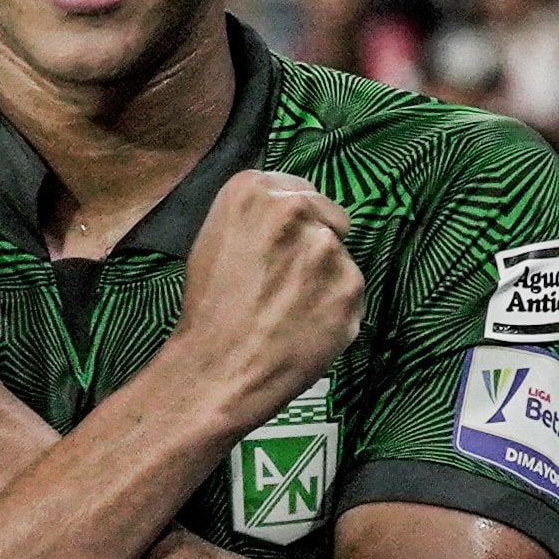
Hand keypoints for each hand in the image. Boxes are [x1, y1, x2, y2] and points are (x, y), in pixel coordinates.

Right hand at [168, 170, 364, 433]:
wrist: (218, 368)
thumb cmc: (207, 309)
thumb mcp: (212, 241)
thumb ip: (256, 218)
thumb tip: (290, 219)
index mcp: (252, 190)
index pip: (296, 190)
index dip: (291, 222)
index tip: (279, 245)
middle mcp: (296, 209)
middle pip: (326, 216)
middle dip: (313, 242)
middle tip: (285, 280)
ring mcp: (328, 248)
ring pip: (340, 256)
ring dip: (325, 277)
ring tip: (291, 309)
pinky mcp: (351, 286)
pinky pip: (350, 291)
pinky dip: (335, 307)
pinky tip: (306, 326)